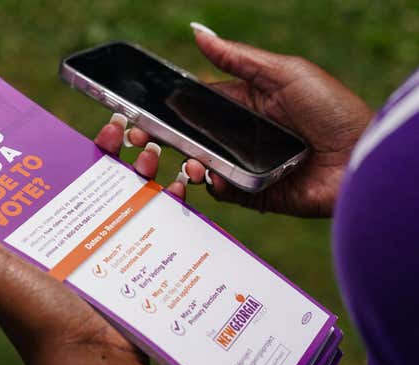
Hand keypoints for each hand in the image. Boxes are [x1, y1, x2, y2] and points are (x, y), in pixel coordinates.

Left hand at [0, 123, 165, 364]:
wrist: (89, 358)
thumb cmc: (32, 313)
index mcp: (31, 227)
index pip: (37, 171)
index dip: (45, 141)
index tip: (62, 116)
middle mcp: (67, 230)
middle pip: (87, 172)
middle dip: (107, 143)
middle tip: (121, 126)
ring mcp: (103, 240)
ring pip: (125, 187)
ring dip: (141, 161)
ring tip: (149, 147)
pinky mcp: (134, 253)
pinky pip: (155, 215)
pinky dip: (168, 193)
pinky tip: (176, 180)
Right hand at [110, 31, 373, 216]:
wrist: (360, 156)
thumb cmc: (330, 107)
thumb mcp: (283, 73)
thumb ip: (238, 58)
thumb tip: (198, 32)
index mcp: (246, 105)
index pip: (200, 106)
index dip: (172, 108)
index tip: (144, 110)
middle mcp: (242, 136)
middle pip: (195, 138)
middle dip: (168, 139)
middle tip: (143, 140)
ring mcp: (246, 166)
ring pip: (204, 166)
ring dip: (190, 163)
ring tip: (190, 161)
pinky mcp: (255, 194)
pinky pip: (224, 191)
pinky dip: (214, 185)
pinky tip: (211, 176)